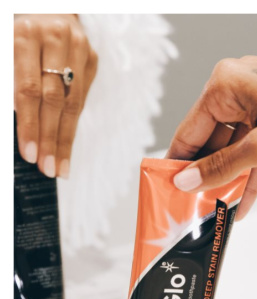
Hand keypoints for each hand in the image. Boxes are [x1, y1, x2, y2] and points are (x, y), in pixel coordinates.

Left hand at [14, 14, 97, 177]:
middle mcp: (57, 40)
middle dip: (50, 139)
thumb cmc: (16, 32)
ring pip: (74, 104)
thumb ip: (10, 84)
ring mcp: (79, 49)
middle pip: (55, 100)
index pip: (29, 90)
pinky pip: (82, 98)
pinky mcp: (92, 59)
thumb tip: (17, 126)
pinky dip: (73, 123)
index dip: (29, 125)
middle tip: (48, 168)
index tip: (30, 154)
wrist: (46, 6)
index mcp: (26, 34)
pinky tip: (67, 144)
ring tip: (61, 166)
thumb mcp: (5, 49)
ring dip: (65, 139)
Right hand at [167, 56, 256, 219]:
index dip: (178, 163)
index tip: (168, 189)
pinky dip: (250, 173)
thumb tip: (186, 180)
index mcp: (226, 85)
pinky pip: (254, 148)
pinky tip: (242, 202)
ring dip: (229, 179)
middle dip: (206, 176)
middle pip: (211, 141)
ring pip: (233, 147)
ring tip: (216, 210)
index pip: (189, 131)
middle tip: (193, 206)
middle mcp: (238, 90)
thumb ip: (222, 165)